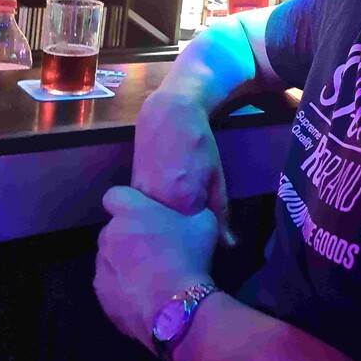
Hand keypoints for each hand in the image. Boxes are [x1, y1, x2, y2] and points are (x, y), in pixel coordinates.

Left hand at [95, 186, 217, 347]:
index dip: (128, 203)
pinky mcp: (101, 295)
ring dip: (124, 262)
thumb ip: (192, 213)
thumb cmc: (188, 256)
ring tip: (150, 276)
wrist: (176, 307)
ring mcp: (101, 266)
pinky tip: (144, 296)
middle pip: (114, 229)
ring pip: (110, 258)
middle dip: (129, 235)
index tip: (144, 214)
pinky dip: (122, 287)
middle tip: (154, 248)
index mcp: (130, 212)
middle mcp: (109, 235)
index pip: (115, 196)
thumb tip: (194, 215)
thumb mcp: (205, 223)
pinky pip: (110, 284)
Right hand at [131, 89, 234, 245]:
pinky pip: (140, 214)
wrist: (169, 115)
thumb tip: (229, 245)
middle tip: (187, 219)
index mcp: (185, 202)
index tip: (201, 231)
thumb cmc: (199, 144)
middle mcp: (160, 204)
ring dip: (163, 226)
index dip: (198, 236)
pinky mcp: (131, 191)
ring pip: (153, 226)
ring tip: (173, 209)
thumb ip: (219, 213)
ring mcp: (142, 198)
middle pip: (170, 235)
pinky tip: (159, 204)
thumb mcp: (217, 177)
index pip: (193, 238)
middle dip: (179, 235)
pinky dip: (150, 215)